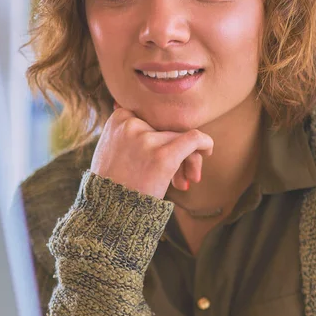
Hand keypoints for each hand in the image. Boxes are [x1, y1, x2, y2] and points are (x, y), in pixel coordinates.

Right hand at [89, 101, 213, 199]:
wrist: (110, 211)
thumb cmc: (111, 185)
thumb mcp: (107, 149)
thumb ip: (119, 130)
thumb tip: (120, 105)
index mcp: (118, 118)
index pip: (152, 118)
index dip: (160, 136)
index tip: (160, 156)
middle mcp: (131, 125)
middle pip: (167, 128)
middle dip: (175, 148)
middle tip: (180, 175)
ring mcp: (146, 139)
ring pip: (180, 137)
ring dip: (187, 159)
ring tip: (183, 182)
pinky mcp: (162, 156)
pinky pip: (193, 139)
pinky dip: (204, 143)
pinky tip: (208, 151)